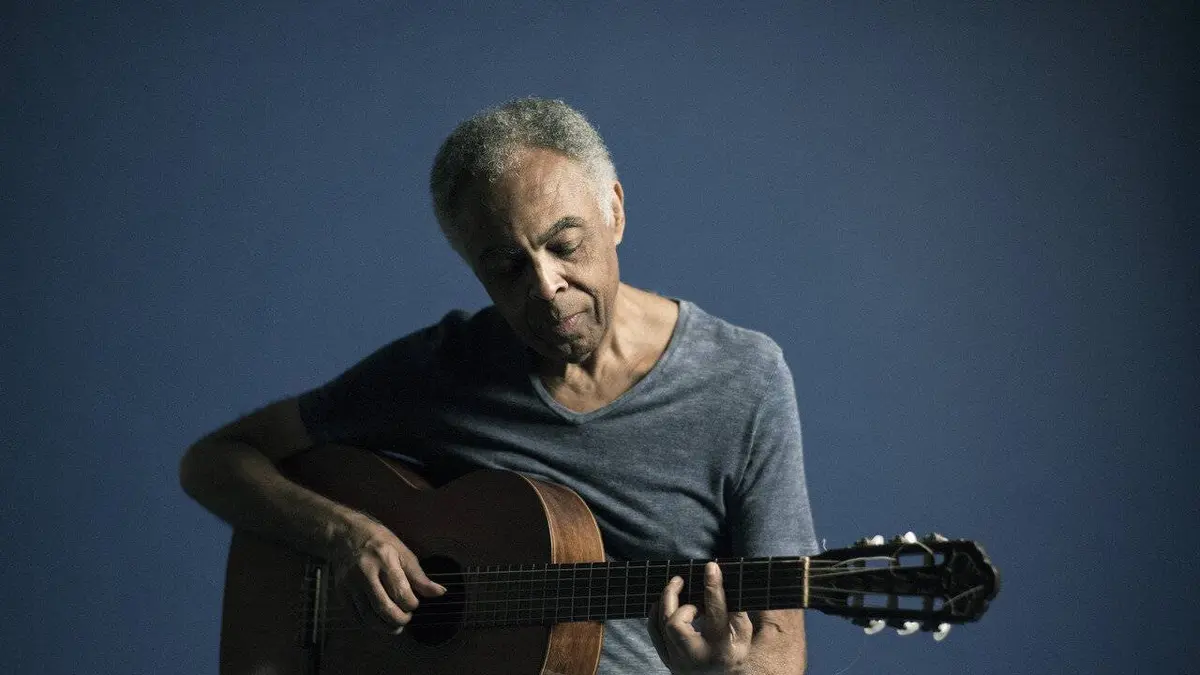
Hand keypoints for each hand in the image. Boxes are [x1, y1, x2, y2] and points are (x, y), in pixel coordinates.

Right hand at [330, 520, 445, 633]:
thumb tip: (440, 592)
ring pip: (368, 616)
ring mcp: (350, 584)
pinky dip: (369, 624)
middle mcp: (365, 573)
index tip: (414, 603)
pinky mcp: (341, 593)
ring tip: (395, 625)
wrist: (345, 535)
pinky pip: (355, 617)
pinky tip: (378, 621)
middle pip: (384, 608)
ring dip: (385, 626)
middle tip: (406, 618)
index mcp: (384, 560)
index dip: (411, 604)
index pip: (401, 593)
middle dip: (400, 619)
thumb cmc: (379, 543)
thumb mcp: (403, 553)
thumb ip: (420, 577)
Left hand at [648, 562, 753, 673]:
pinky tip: (663, 603)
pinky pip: (654, 631)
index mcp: (721, 649)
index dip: (713, 587)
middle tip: (681, 579)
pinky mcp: (667, 659)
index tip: (711, 567)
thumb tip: (721, 580)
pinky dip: (656, 613)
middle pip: (675, 623)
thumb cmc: (733, 652)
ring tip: (676, 586)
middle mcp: (697, 656)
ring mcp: (678, 660)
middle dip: (674, 597)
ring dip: (666, 601)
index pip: (715, 612)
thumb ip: (735, 610)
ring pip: (661, 625)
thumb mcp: (743, 634)